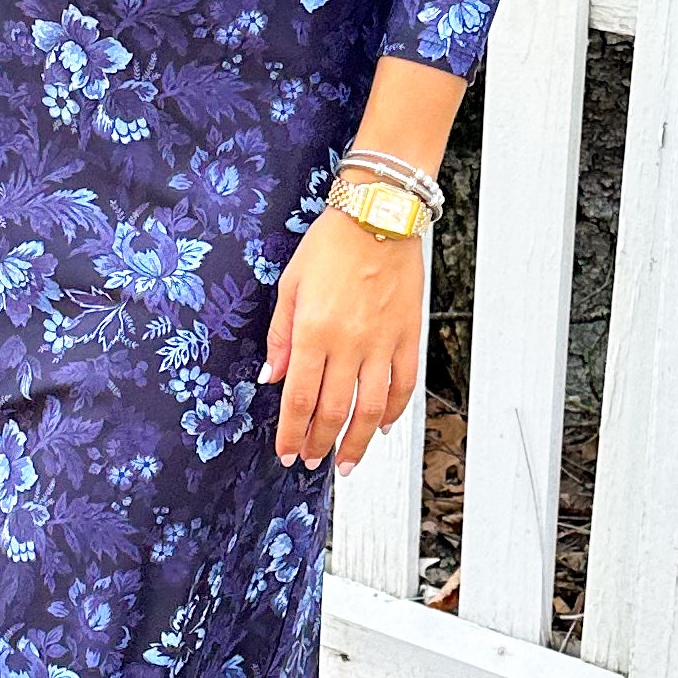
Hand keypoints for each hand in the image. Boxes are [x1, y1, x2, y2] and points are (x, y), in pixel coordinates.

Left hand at [260, 205, 422, 469]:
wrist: (378, 216)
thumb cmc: (330, 245)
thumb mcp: (290, 285)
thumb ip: (280, 336)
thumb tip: (270, 378)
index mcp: (313, 332)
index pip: (299, 398)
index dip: (291, 433)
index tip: (286, 453)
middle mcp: (348, 344)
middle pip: (333, 411)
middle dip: (319, 444)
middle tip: (311, 462)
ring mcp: (382, 343)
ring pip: (371, 409)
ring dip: (356, 442)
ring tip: (345, 462)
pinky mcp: (407, 336)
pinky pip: (403, 385)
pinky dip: (393, 412)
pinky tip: (382, 427)